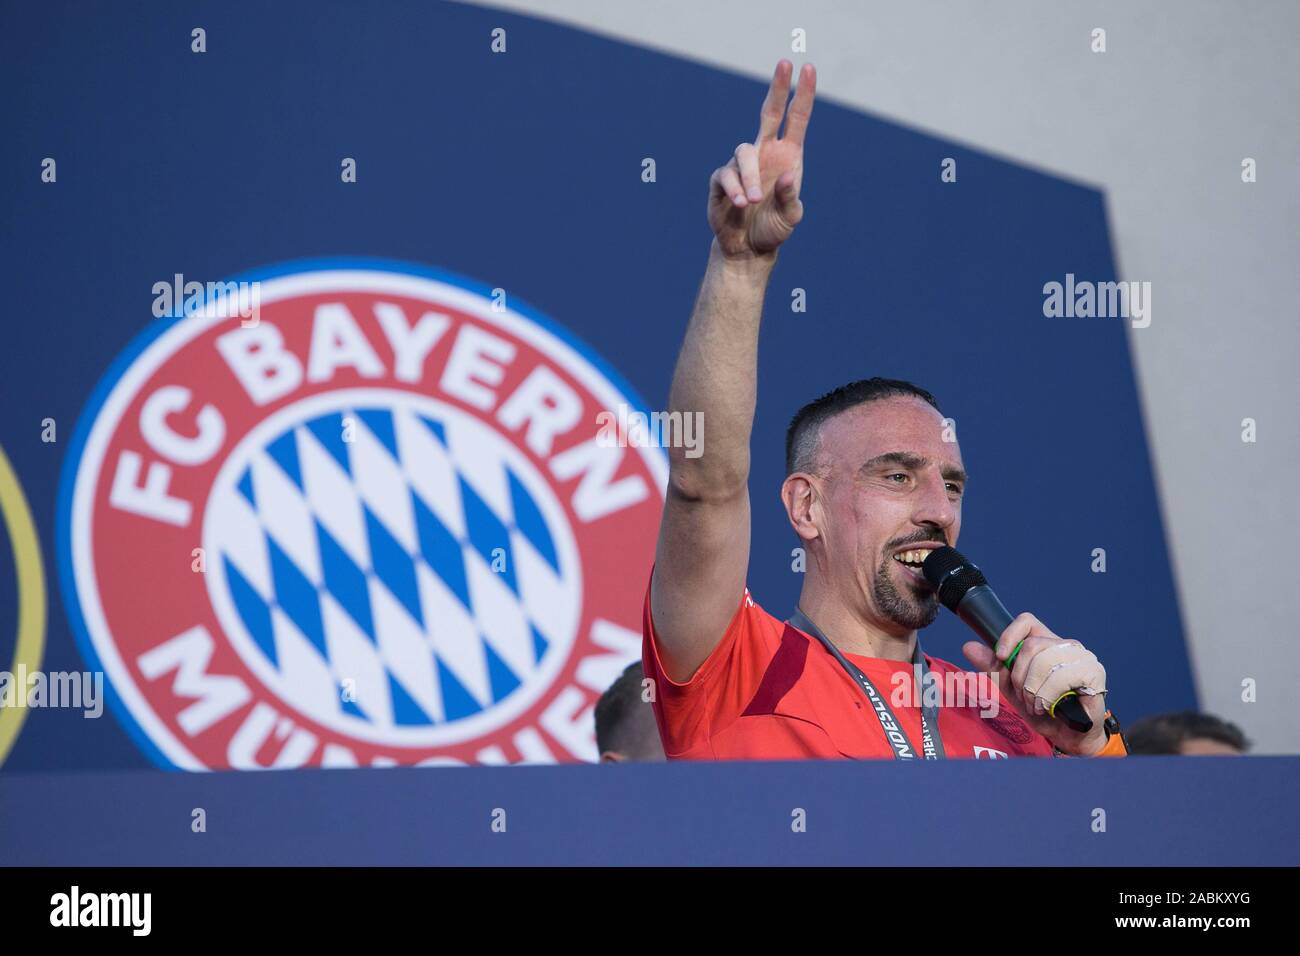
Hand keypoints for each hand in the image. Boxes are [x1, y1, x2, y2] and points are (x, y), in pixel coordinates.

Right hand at [708, 59, 815, 258]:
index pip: (796, 119)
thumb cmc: (773, 230)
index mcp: (787, 157)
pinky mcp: (721, 180)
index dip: (803, 94)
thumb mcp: (790, 218)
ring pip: (743, 153)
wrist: (747, 250)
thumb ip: (790, 198)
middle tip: (785, 63)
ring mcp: (742, 165)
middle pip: (770, 113)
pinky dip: (735, 190)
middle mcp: (765, 154)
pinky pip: (726, 176)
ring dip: (750, 177)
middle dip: (778, 88)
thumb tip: (787, 175)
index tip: (807, 68)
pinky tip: (741, 205)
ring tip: (754, 202)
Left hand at [961, 612, 1108, 755]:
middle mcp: (1066, 645)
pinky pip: (1061, 676)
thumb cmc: (1044, 711)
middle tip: (1024, 696)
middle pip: (1031, 645)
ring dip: (1033, 689)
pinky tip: (1050, 706)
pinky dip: (1048, 695)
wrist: (1069, 737)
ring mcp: (1082, 657)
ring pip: (1044, 660)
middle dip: (1019, 676)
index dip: (1009, 635)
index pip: (1027, 621)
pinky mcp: (1094, 672)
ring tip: (1037, 704)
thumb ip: (993, 668)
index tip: (1000, 656)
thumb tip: (968, 646)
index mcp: (1047, 643)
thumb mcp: (1012, 689)